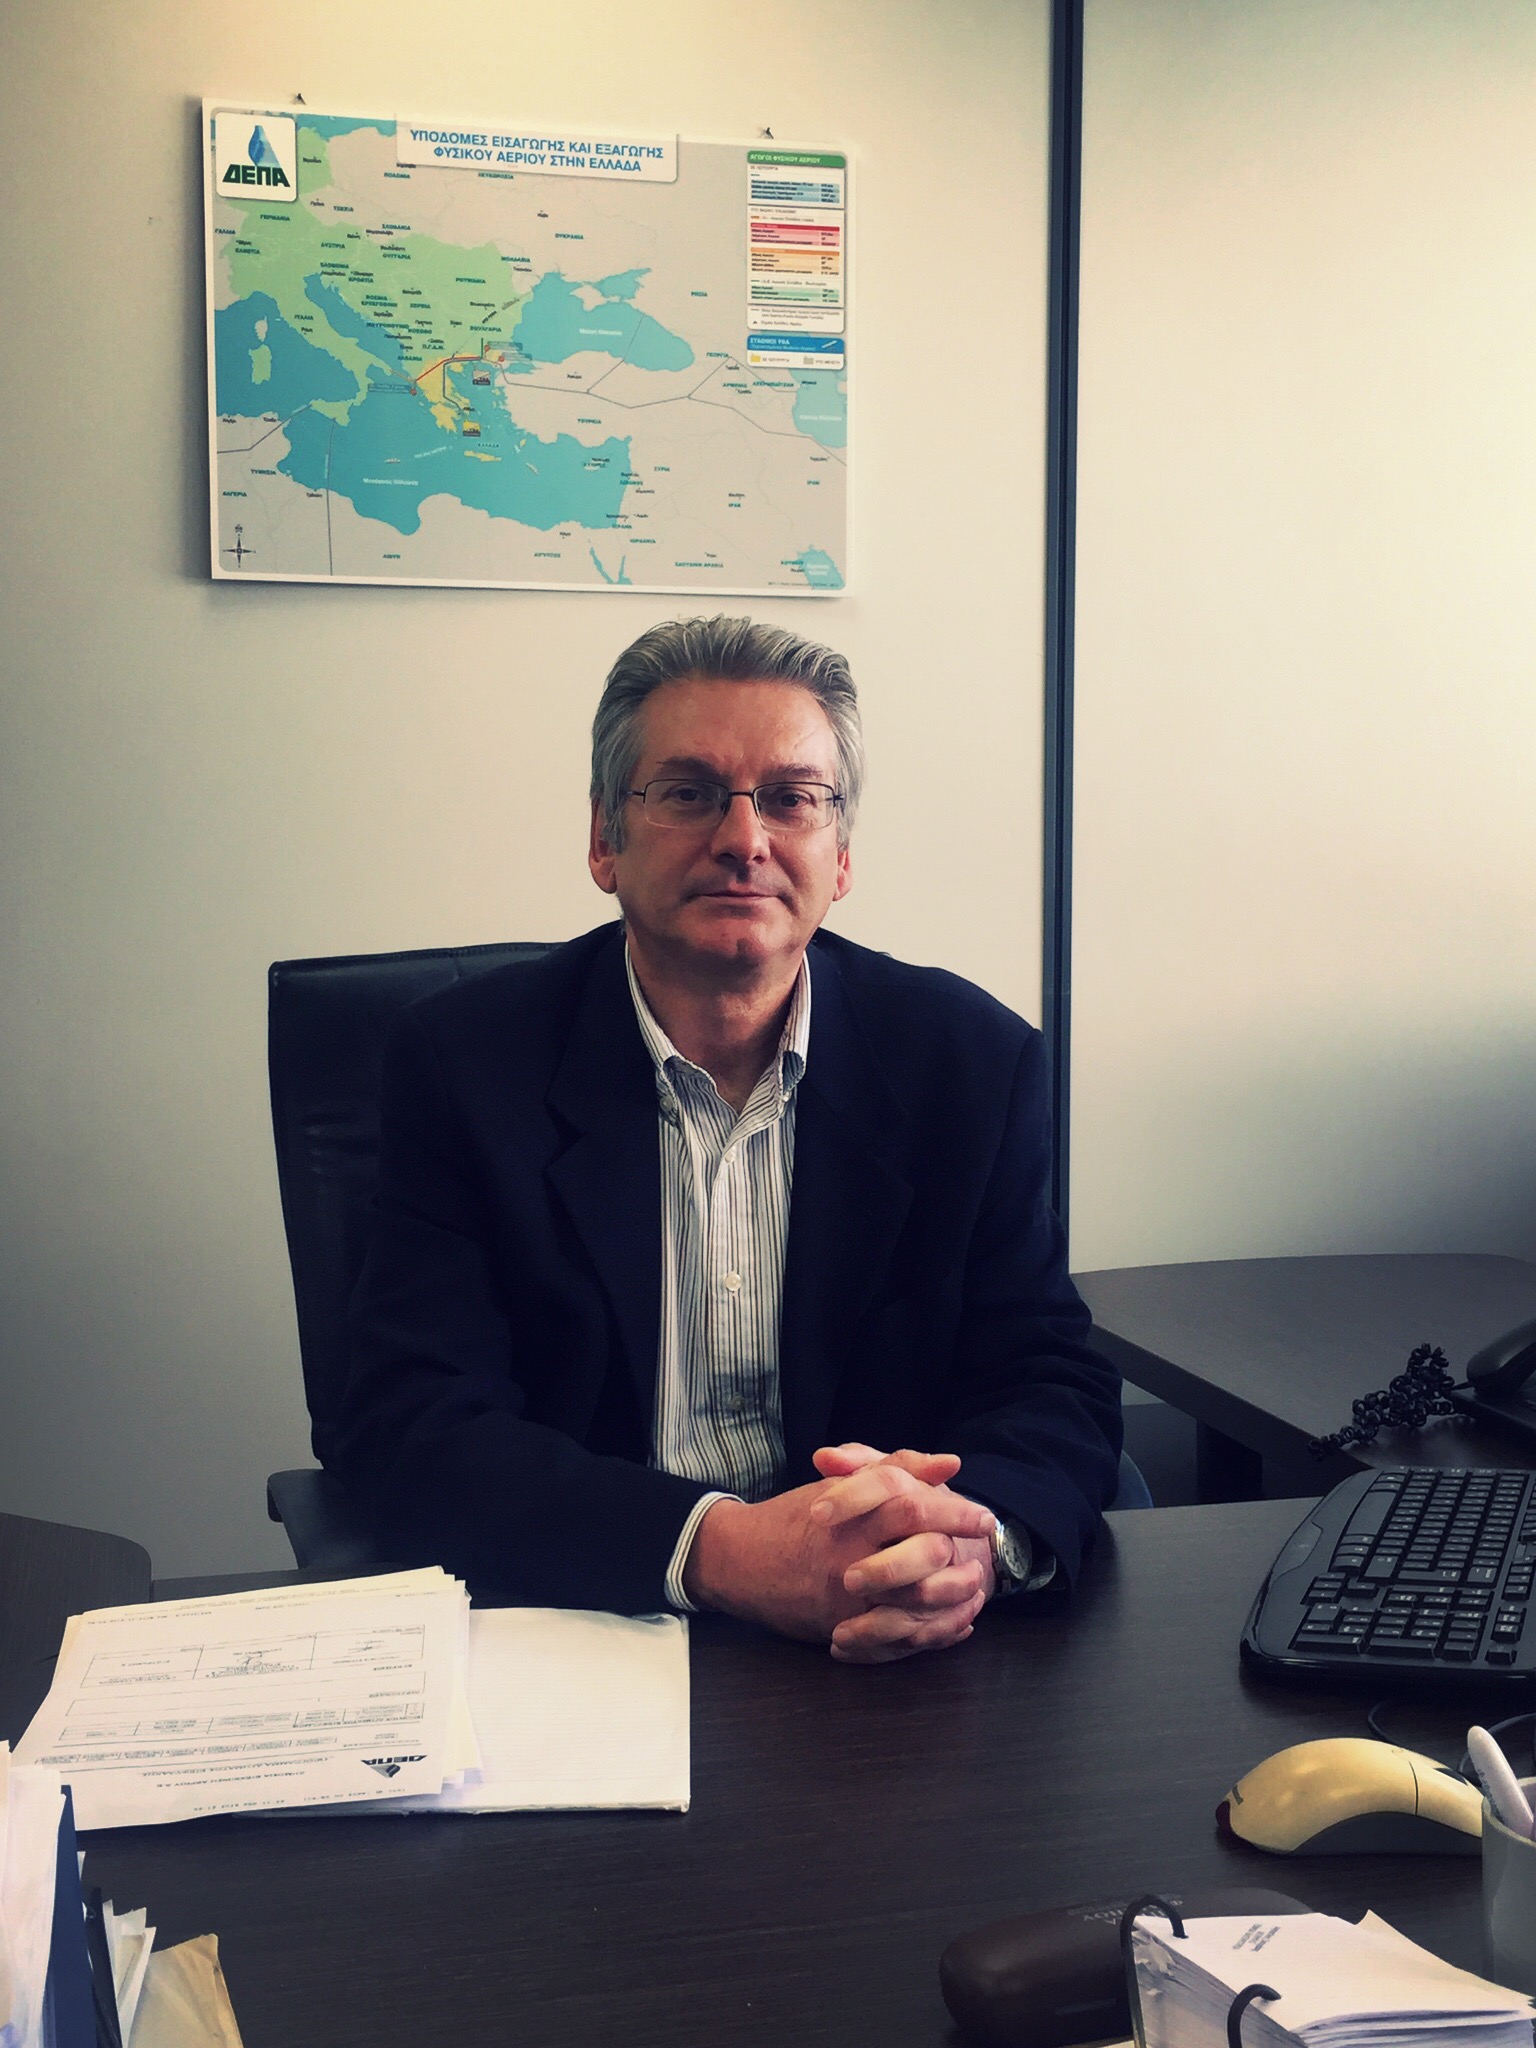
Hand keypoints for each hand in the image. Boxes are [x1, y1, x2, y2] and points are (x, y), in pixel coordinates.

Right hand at [682, 1453, 993, 1651]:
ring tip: (974, 1589)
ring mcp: (846, 1597)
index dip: (954, 1511)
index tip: (983, 1516)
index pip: (912, 1506)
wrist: (742, 1560)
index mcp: (852, 1514)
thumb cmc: (797, 1518)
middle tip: (984, 1553)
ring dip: (952, 1598)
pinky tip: (954, 1624)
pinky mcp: (841, 1627)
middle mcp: (850, 1555)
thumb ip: (896, 1467)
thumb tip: (950, 1463)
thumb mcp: (842, 1484)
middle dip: (960, 1556)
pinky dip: (932, 1634)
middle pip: (919, 1555)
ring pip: (913, 1603)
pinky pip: (896, 1638)